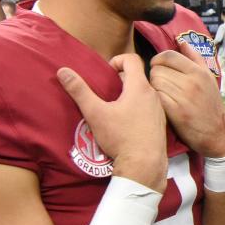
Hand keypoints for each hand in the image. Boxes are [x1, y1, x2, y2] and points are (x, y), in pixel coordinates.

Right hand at [58, 55, 167, 190]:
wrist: (144, 165)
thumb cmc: (120, 137)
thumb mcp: (95, 113)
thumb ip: (79, 91)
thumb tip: (63, 71)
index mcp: (140, 87)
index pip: (132, 59)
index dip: (117, 60)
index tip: (106, 73)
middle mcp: (154, 95)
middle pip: (137, 77)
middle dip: (120, 80)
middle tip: (106, 93)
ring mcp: (160, 110)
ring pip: (144, 93)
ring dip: (129, 95)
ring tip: (114, 109)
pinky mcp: (161, 123)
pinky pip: (149, 108)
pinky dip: (137, 108)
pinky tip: (126, 123)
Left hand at [149, 41, 224, 157]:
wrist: (216, 133)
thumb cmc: (210, 105)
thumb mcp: (208, 78)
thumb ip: (194, 57)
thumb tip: (181, 41)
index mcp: (199, 72)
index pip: (168, 55)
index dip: (159, 60)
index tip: (159, 67)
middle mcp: (191, 82)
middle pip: (158, 69)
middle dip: (155, 75)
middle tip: (161, 83)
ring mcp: (183, 97)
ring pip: (154, 82)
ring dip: (154, 87)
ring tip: (161, 93)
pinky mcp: (175, 112)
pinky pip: (156, 96)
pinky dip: (155, 99)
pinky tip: (161, 103)